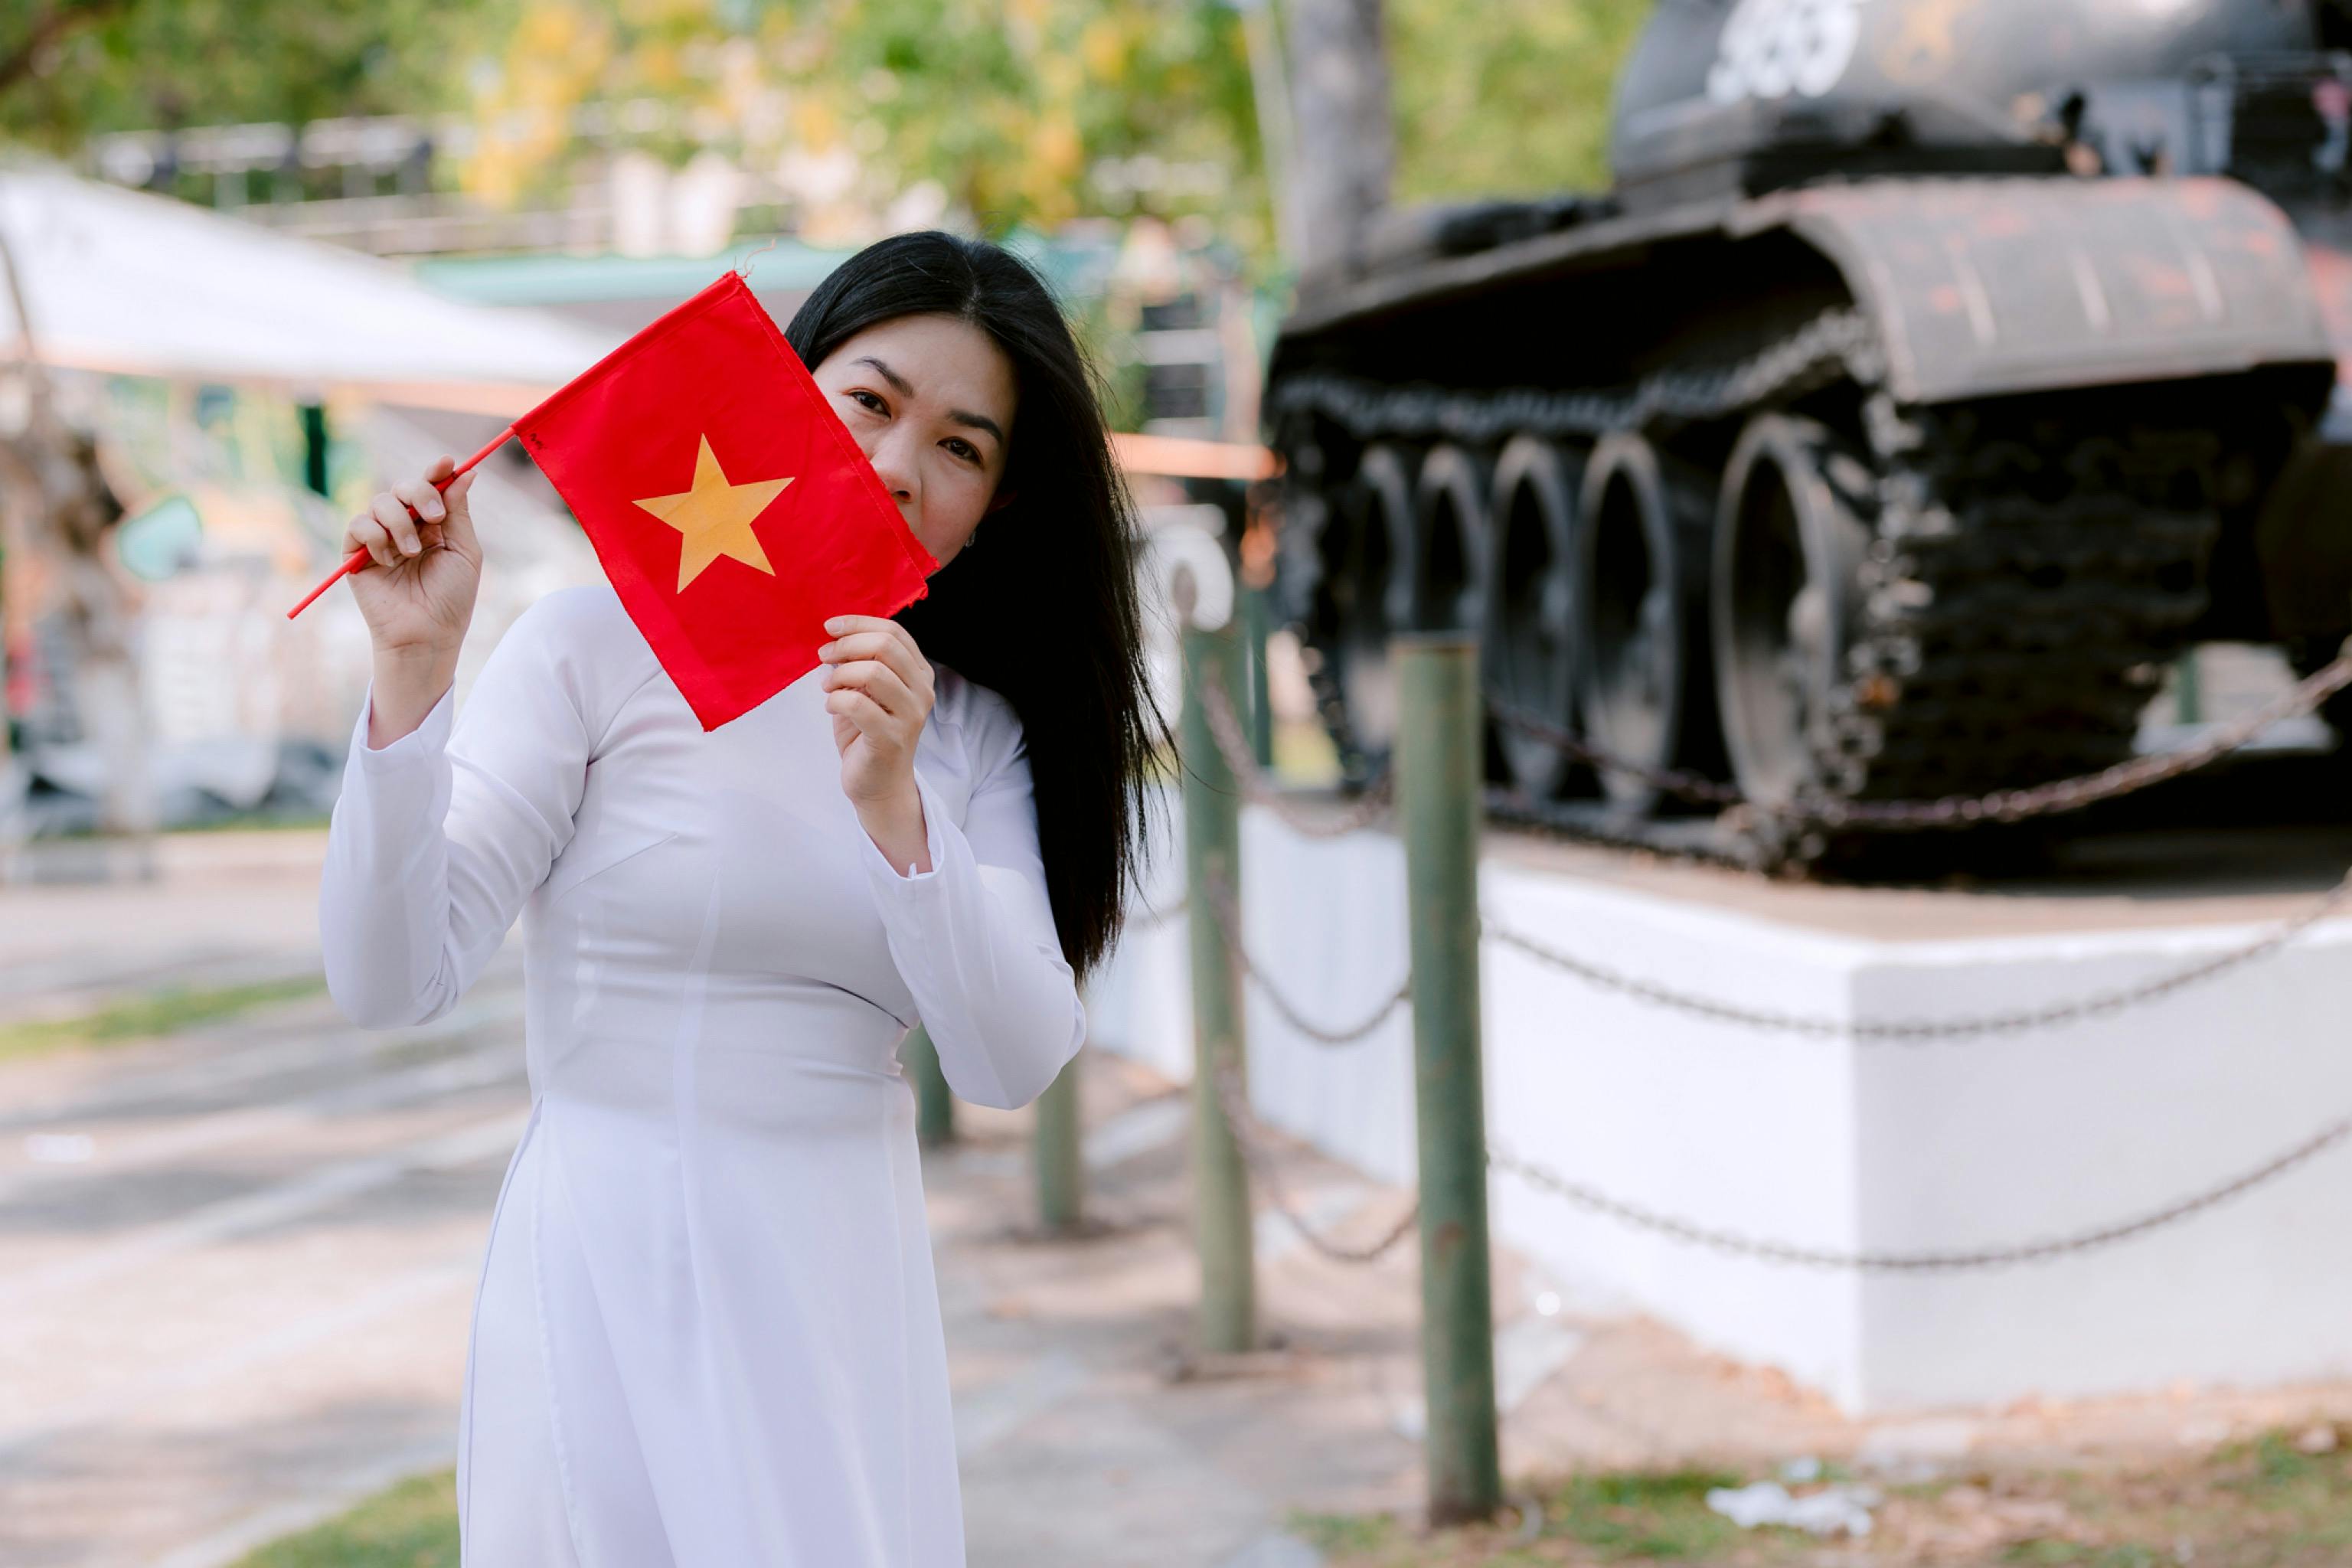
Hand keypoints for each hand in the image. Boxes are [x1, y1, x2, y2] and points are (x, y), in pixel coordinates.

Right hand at [342, 457, 481, 659]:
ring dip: (400, 523)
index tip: (448, 462)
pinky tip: (388, 560)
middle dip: (420, 492)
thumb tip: (465, 474)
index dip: (437, 472)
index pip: (431, 488)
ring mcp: (379, 539)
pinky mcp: (356, 553)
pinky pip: (359, 524)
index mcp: (433, 525)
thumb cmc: (451, 598)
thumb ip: (458, 512)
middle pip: (403, 486)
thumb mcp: (464, 551)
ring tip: (412, 553)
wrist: (427, 633)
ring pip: (380, 502)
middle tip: (435, 517)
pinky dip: (376, 537)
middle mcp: (405, 527)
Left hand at [819, 614, 934, 871]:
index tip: (830, 627)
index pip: (894, 632)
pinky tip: (831, 707)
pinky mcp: (891, 738)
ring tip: (828, 686)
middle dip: (847, 645)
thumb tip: (835, 636)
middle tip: (824, 655)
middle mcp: (922, 692)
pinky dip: (835, 699)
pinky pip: (857, 704)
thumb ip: (861, 663)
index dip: (858, 623)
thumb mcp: (868, 690)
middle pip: (885, 646)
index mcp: (920, 674)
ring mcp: (910, 716)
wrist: (879, 785)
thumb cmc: (869, 733)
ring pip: (874, 672)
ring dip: (840, 673)